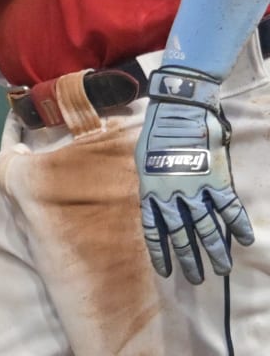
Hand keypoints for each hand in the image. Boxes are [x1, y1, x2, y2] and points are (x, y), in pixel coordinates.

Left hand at [136, 67, 253, 282]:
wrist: (179, 110)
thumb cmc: (156, 130)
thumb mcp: (144, 158)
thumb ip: (152, 181)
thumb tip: (155, 197)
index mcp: (151, 190)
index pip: (153, 230)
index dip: (160, 252)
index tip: (166, 272)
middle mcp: (172, 195)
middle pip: (182, 235)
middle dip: (190, 259)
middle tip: (197, 279)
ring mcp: (196, 189)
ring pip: (208, 229)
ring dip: (216, 251)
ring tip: (223, 269)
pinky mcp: (216, 180)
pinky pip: (229, 208)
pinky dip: (238, 225)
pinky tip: (246, 240)